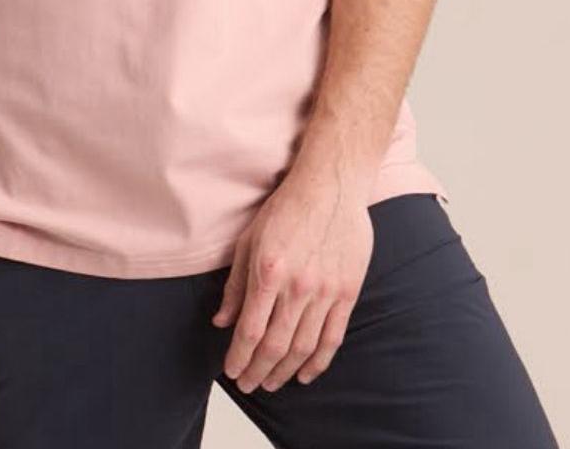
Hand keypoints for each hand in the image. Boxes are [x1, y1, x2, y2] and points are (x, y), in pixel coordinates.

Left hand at [212, 173, 373, 392]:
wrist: (331, 185)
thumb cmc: (286, 208)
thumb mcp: (249, 240)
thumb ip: (236, 285)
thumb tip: (222, 321)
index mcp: (269, 272)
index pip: (250, 330)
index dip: (239, 357)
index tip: (231, 372)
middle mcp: (298, 286)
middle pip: (275, 346)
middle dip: (257, 371)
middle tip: (247, 384)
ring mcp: (326, 291)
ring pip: (303, 347)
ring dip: (284, 372)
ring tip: (270, 383)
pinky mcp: (348, 292)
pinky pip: (333, 338)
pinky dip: (318, 362)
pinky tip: (305, 374)